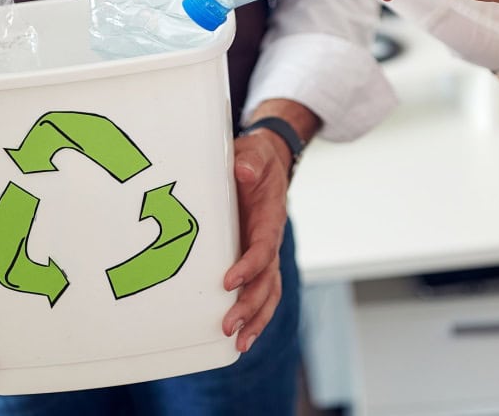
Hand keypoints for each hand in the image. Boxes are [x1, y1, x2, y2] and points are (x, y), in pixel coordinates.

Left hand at [220, 130, 291, 352]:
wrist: (266, 165)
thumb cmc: (256, 161)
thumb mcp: (254, 154)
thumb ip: (251, 161)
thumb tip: (244, 171)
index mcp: (269, 219)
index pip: (262, 248)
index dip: (248, 266)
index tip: (229, 282)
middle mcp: (270, 242)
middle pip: (266, 281)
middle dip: (250, 307)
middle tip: (229, 327)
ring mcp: (265, 255)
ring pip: (267, 294)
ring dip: (255, 320)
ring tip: (239, 344)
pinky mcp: (255, 261)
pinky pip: (260, 293)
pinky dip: (254, 316)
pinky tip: (240, 337)